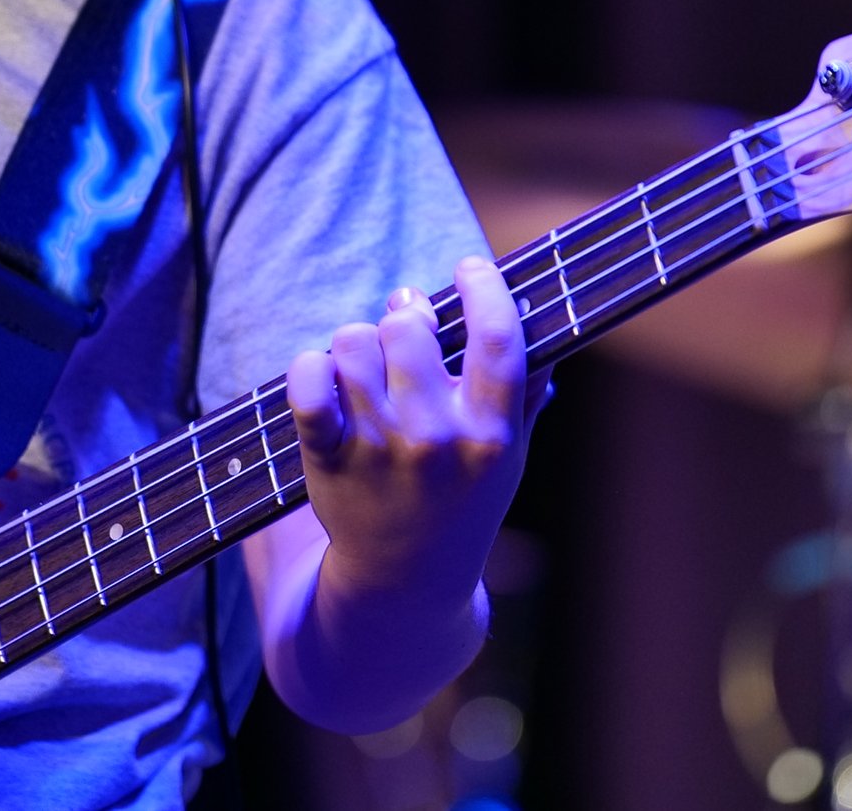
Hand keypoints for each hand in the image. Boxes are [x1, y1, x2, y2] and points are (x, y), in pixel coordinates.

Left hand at [284, 254, 547, 616]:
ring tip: (367, 367)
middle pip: (406, 328)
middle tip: (404, 333)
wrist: (403, 585)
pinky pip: (308, 382)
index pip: (497, 339)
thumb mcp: (508, 461)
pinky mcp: (328, 459)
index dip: (485, 288)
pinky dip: (309, 368)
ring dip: (356, 344)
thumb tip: (543, 336)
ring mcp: (379, 449)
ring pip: (353, 342)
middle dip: (403, 318)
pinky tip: (324, 377)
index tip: (471, 266)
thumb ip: (523, 398)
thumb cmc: (462, 507)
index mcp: (491, 435)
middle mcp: (436, 439)